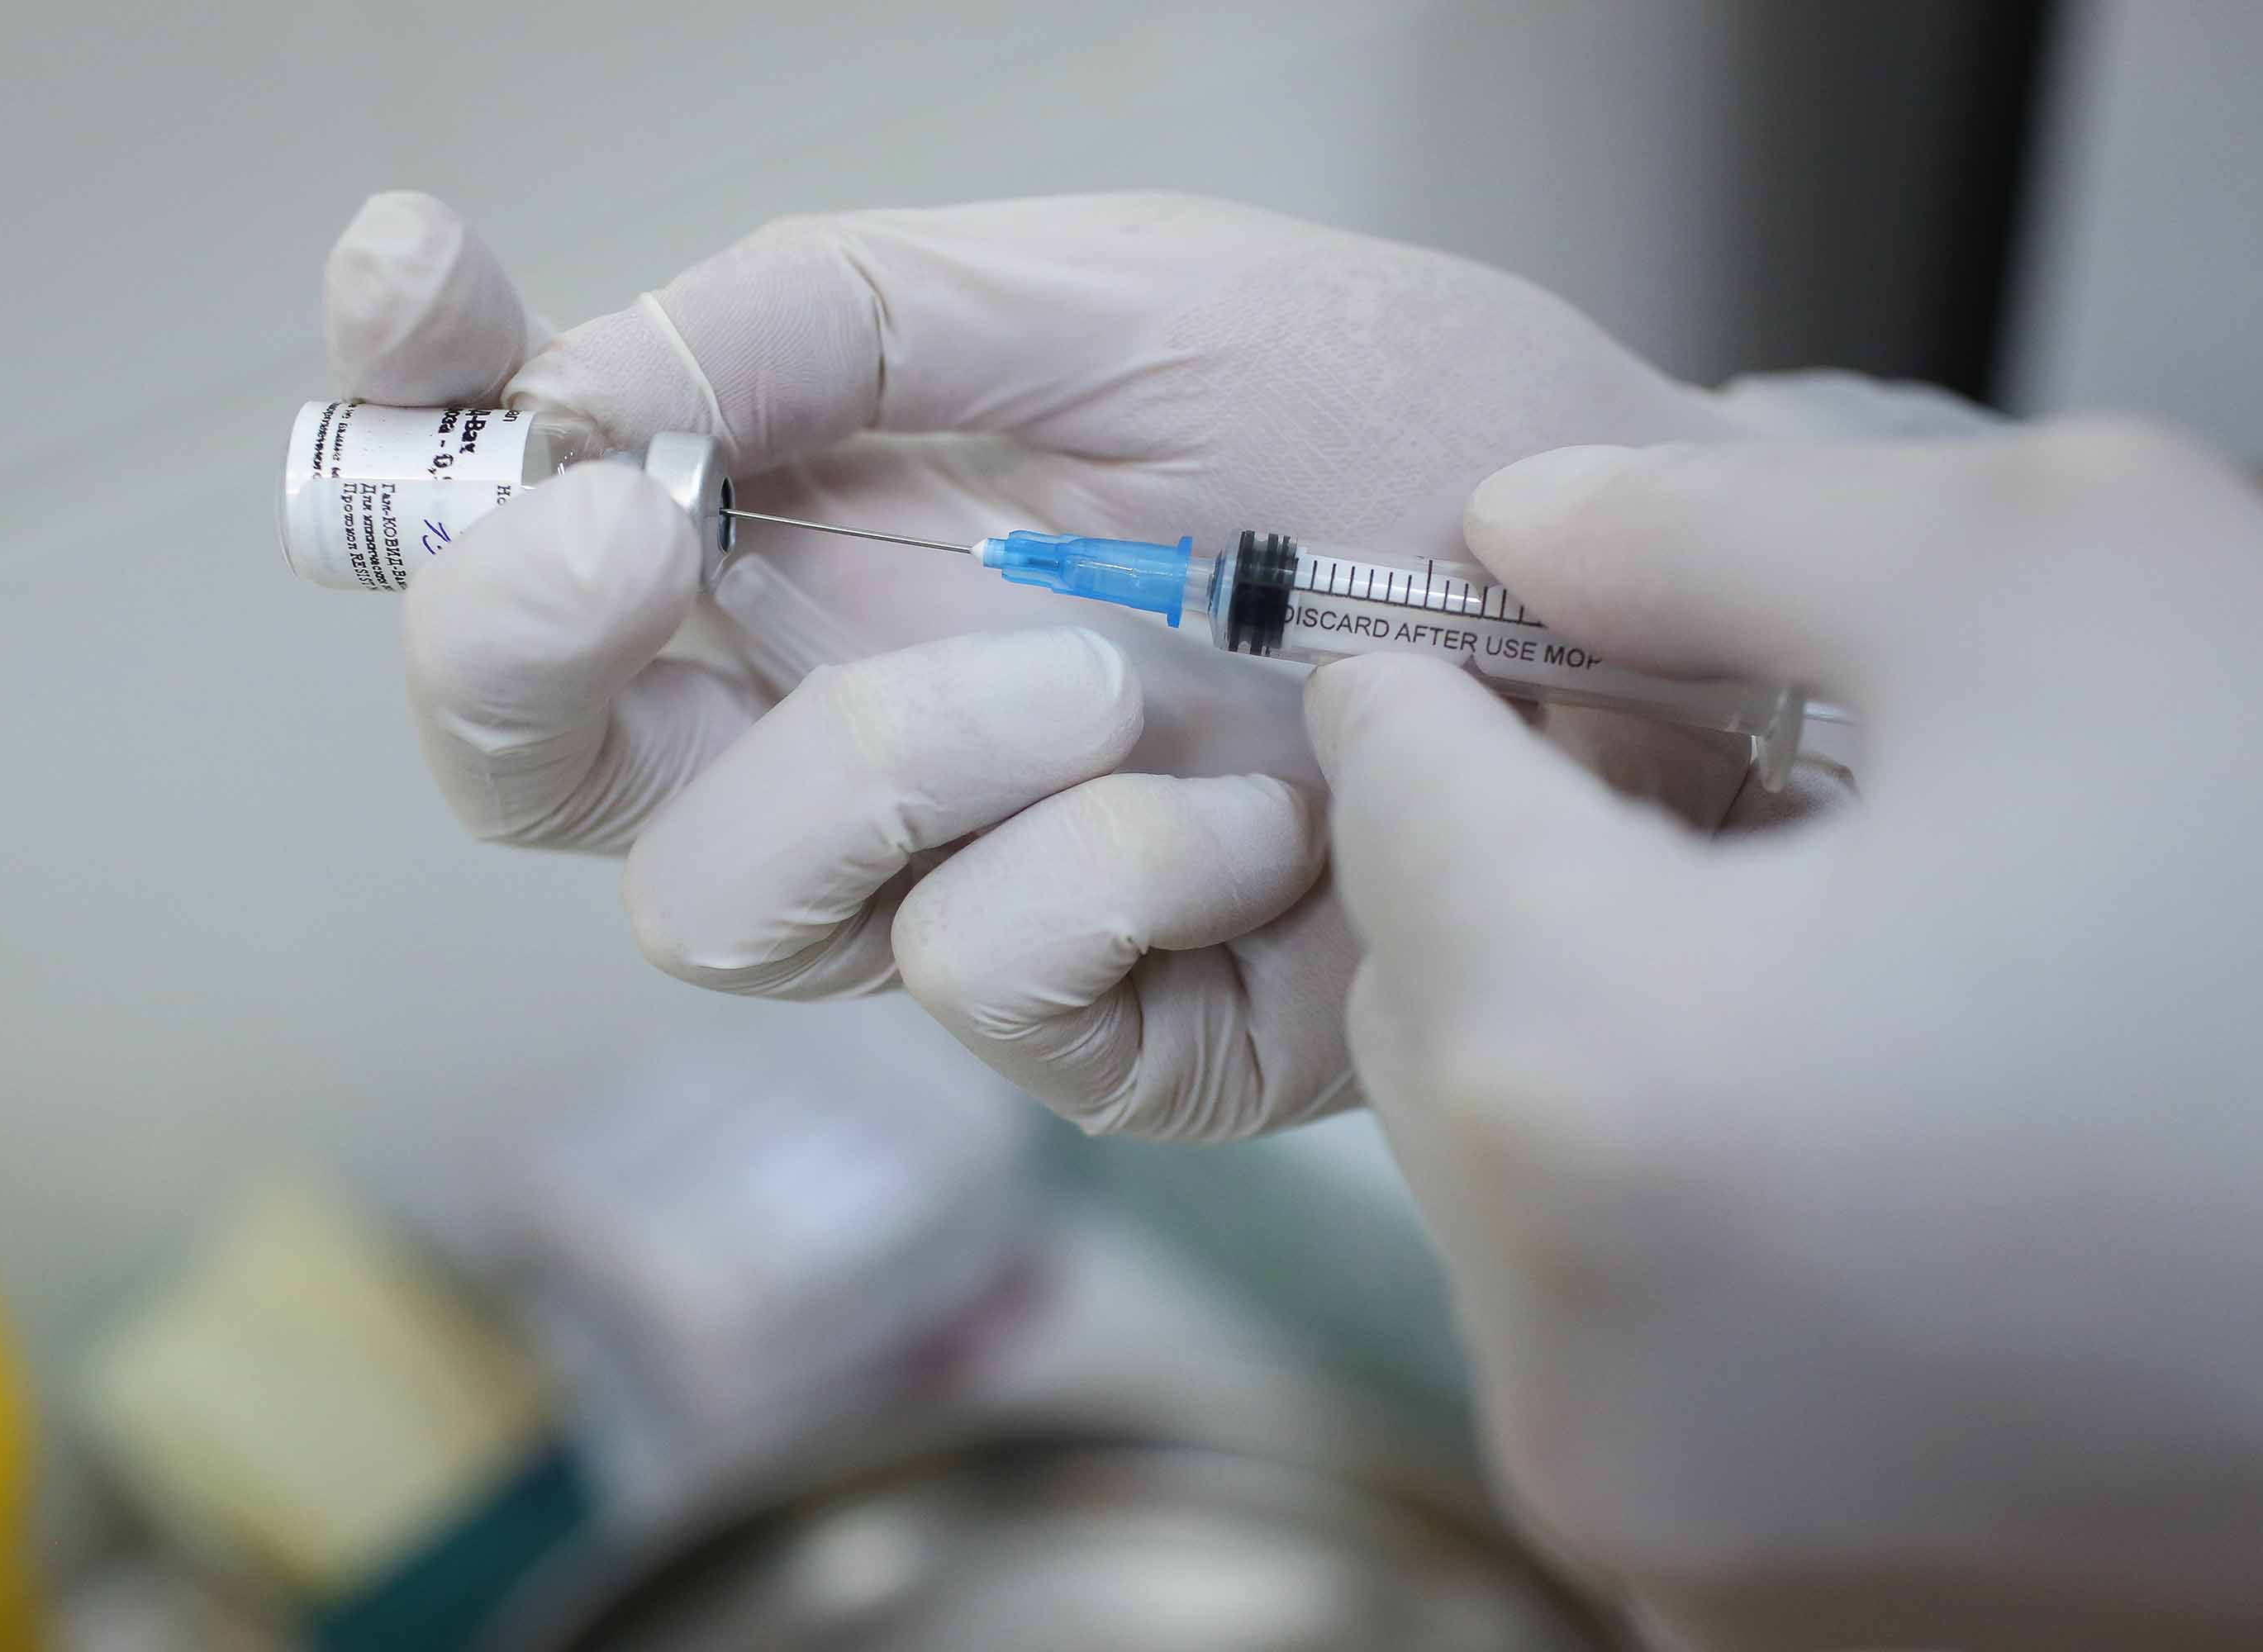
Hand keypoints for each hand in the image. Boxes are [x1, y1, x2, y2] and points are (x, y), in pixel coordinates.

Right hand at [327, 190, 1773, 1136]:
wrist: (1654, 614)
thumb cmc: (1403, 427)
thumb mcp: (1127, 299)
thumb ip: (839, 318)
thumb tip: (570, 383)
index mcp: (818, 531)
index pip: (524, 509)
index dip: (408, 415)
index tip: (412, 283)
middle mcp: (839, 718)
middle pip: (532, 766)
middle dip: (524, 645)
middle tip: (648, 527)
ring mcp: (957, 885)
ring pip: (723, 905)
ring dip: (884, 758)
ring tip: (1108, 672)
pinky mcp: (1098, 1024)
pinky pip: (975, 985)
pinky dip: (1105, 876)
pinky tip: (1266, 812)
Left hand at [1309, 421, 2262, 1646]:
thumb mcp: (2056, 582)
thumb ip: (1711, 529)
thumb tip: (1518, 529)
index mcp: (1602, 1081)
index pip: (1387, 810)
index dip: (1431, 686)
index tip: (1467, 634)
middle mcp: (1573, 1352)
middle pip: (1419, 1012)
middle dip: (1510, 872)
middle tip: (1676, 781)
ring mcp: (1659, 1511)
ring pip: (1499, 1186)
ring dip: (1596, 1043)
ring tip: (1817, 961)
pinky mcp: (1754, 1608)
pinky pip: (1608, 1334)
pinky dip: (1673, 1211)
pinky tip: (1858, 1127)